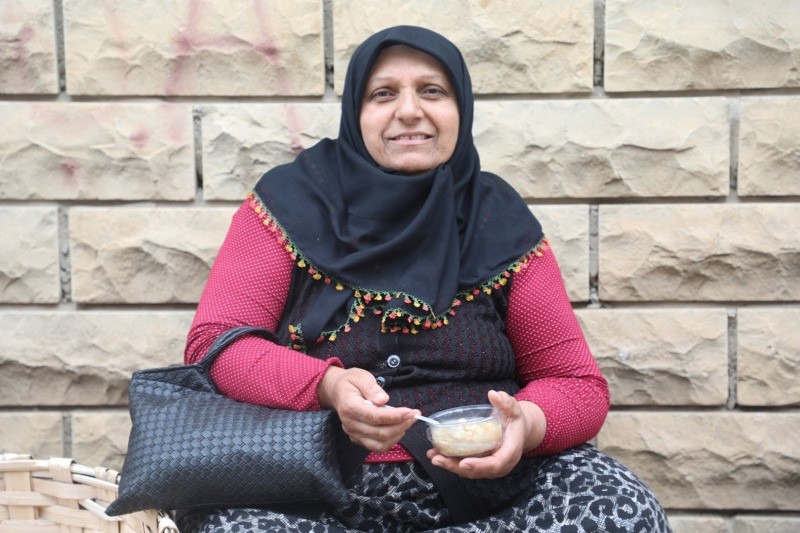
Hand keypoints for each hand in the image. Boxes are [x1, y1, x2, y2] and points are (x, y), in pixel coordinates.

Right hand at [318, 366, 417, 452]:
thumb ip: (372, 388)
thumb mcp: (361, 377)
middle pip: (379, 433)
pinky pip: (376, 446)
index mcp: (350, 407)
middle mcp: (350, 424)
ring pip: (379, 444)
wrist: (336, 391)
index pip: (375, 417)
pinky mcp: (357, 438)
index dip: (395, 416)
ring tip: (407, 422)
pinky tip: (398, 429)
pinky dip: (390, 441)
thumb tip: (383, 400)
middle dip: (400, 426)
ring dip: (397, 435)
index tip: (411, 412)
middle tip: (414, 416)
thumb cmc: (350, 382)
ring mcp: (353, 433)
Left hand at [426, 390, 545, 478]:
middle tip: (438, 459)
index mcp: (510, 453)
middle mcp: (500, 465)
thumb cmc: (514, 420)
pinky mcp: (480, 465)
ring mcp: (489, 467)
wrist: (516, 431)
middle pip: (477, 471)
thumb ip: (506, 402)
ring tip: (433, 456)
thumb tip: (493, 394)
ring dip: (450, 465)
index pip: (495, 464)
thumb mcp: (513, 409)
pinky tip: (437, 454)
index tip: (463, 463)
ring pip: (469, 472)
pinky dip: (451, 462)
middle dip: (456, 467)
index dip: (479, 465)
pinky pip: (466, 467)